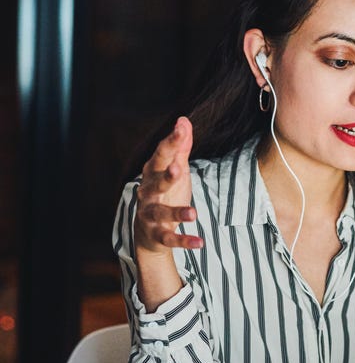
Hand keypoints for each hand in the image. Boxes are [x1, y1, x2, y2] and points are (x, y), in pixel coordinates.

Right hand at [134, 116, 203, 253]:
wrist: (148, 231)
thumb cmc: (165, 192)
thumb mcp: (175, 169)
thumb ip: (180, 147)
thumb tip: (183, 120)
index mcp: (152, 174)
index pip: (161, 156)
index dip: (170, 142)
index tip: (181, 128)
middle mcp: (148, 193)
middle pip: (156, 183)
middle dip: (167, 176)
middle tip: (179, 168)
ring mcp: (150, 215)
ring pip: (161, 212)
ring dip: (177, 212)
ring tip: (194, 213)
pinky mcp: (157, 234)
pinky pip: (169, 238)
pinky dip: (184, 241)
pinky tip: (200, 242)